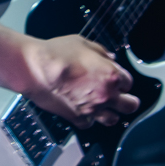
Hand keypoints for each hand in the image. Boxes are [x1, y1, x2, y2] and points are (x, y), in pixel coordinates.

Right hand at [0, 16, 137, 127]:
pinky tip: (83, 109)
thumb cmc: (55, 53)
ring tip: (104, 105)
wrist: (34, 68)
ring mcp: (93, 109)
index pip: (129, 82)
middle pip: (130, 105)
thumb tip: (110, 57)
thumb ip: (100, 51)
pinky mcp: (77, 118)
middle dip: (127, 100)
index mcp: (111, 75)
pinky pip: (90, 123)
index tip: (116, 77)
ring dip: (111, 112)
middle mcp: (106, 95)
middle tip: (121, 96)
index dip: (122, 78)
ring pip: (113, 119)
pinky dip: (88, 118)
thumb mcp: (81, 42)